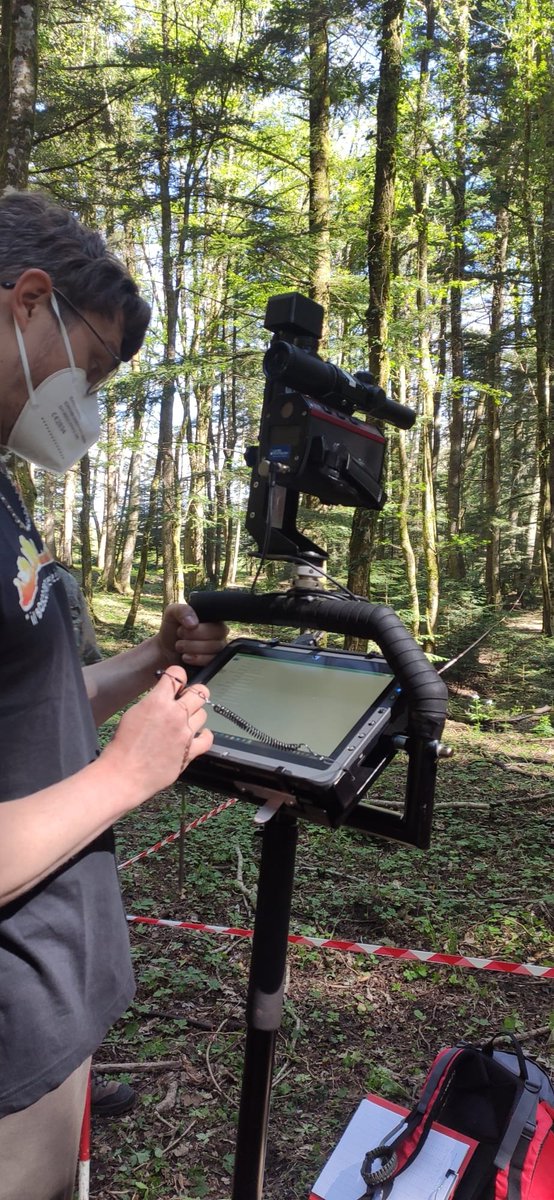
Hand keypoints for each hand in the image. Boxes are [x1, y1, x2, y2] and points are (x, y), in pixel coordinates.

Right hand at [104, 667, 212, 801]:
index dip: (177, 675)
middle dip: (194, 693)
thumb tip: (164, 696)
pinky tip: (196, 736)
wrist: (124, 774)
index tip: (176, 681)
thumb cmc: (123, 746)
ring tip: (183, 723)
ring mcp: (185, 733)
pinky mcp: (190, 752)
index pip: (178, 675)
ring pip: (203, 715)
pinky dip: (204, 735)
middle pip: (201, 692)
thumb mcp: (133, 713)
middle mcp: (176, 715)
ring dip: (194, 716)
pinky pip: (208, 738)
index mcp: (158, 702)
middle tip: (186, 700)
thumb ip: (153, 702)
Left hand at [156, 602, 227, 668]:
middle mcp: (219, 633)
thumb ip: (182, 611)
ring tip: (180, 647)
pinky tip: (186, 657)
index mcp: (213, 618)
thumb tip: (194, 624)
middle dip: (194, 635)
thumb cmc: (172, 630)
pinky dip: (196, 659)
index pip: (219, 619)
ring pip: (215, 647)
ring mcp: (218, 648)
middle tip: (180, 635)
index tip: (186, 626)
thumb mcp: (172, 613)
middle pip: (218, 632)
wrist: (165, 651)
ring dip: (192, 647)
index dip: (200, 625)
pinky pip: (213, 660)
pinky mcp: (214, 662)